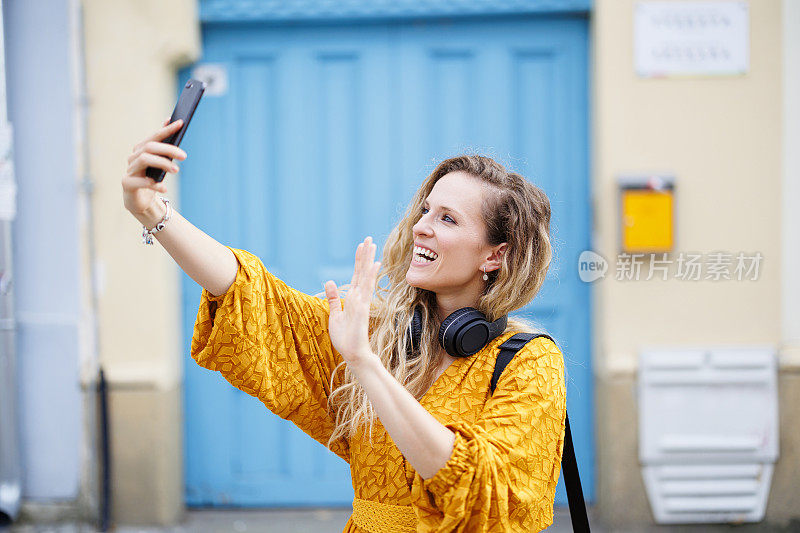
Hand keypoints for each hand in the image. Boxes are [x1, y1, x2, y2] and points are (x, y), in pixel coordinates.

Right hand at [122, 117, 186, 217]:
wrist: (141, 201)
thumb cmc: (152, 178)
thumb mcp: (160, 161)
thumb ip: (164, 144)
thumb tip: (169, 119)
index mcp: (141, 149)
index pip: (155, 137)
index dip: (167, 129)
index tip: (181, 123)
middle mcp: (133, 157)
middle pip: (149, 147)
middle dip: (168, 149)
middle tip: (184, 156)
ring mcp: (129, 170)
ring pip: (144, 159)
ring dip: (162, 163)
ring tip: (176, 170)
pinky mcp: (127, 184)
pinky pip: (139, 182)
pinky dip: (153, 184)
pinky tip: (164, 188)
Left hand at [325, 236, 381, 366]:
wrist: (353, 353)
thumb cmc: (345, 337)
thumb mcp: (334, 314)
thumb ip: (333, 298)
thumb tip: (329, 281)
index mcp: (353, 298)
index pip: (357, 274)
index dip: (359, 260)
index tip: (362, 245)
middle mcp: (359, 297)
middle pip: (362, 272)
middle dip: (365, 255)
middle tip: (369, 238)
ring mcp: (362, 302)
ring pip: (366, 277)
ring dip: (368, 261)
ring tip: (372, 246)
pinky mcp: (362, 309)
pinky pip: (365, 290)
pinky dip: (369, 278)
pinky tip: (373, 266)